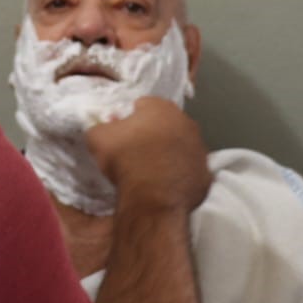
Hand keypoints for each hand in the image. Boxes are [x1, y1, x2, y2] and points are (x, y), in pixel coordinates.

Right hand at [84, 97, 209, 211]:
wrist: (153, 198)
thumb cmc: (126, 159)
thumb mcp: (97, 138)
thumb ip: (101, 126)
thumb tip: (106, 128)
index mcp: (161, 107)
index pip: (143, 105)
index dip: (130, 118)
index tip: (122, 134)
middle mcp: (186, 122)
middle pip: (165, 124)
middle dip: (152, 134)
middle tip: (136, 151)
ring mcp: (199, 149)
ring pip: (180, 146)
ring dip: (168, 153)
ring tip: (150, 171)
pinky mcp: (205, 174)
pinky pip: (188, 170)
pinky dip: (179, 175)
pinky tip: (165, 185)